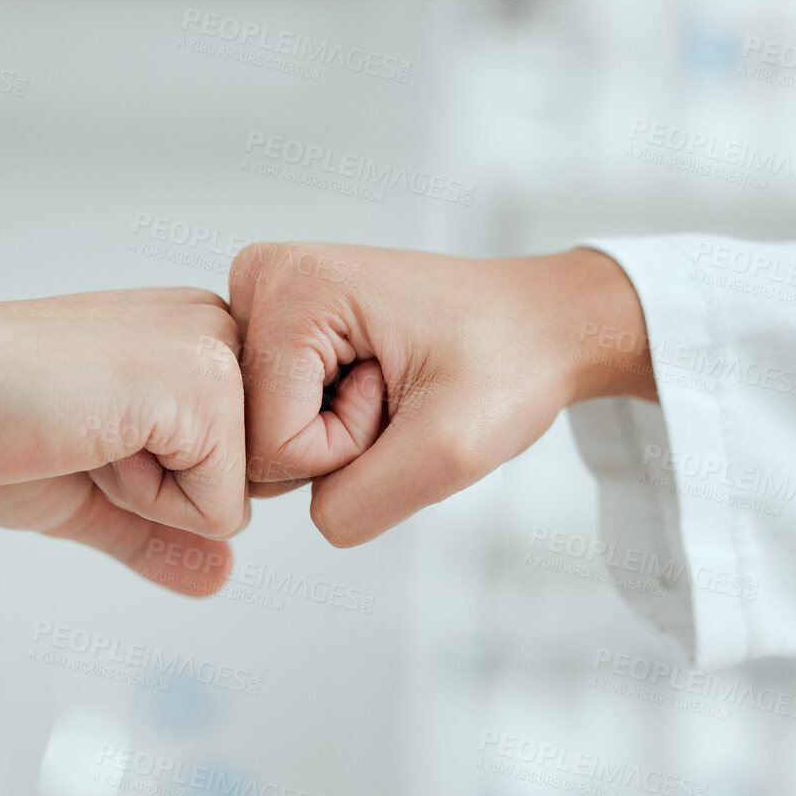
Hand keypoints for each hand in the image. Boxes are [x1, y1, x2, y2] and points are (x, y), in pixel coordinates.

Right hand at [0, 287, 248, 595]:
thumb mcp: (88, 493)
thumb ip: (157, 532)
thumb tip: (219, 577)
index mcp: (193, 340)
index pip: (238, 469)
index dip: (159, 489)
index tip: (83, 430)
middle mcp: (219, 332)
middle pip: (249, 488)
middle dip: (163, 495)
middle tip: (83, 432)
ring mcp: (219, 355)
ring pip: (239, 502)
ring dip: (150, 497)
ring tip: (85, 430)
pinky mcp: (208, 389)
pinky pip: (220, 514)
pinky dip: (144, 503)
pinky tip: (89, 436)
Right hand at [227, 243, 655, 546]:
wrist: (539, 323)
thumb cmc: (510, 360)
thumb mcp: (449, 452)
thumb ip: (354, 505)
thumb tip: (300, 515)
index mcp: (295, 288)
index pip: (271, 443)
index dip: (346, 448)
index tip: (400, 397)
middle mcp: (265, 279)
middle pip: (255, 436)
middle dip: (333, 442)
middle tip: (397, 393)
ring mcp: (266, 300)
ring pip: (262, 431)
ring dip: (332, 433)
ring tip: (391, 386)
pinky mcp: (278, 324)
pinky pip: (274, 416)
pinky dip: (327, 419)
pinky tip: (373, 384)